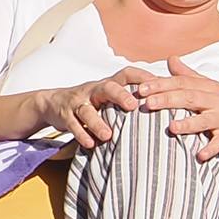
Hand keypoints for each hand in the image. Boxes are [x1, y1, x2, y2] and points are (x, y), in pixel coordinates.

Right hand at [27, 66, 155, 149]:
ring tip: (108, 135)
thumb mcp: (109, 95)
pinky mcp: (65, 115)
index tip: (158, 82)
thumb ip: (130, 96)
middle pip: (107, 88)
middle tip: (133, 105)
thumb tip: (165, 100)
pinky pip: (72, 124)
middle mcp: (93, 89)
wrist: (54, 103)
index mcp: (109, 84)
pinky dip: (81, 134)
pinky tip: (91, 144)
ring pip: (87, 110)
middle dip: (120, 95)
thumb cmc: (93, 101)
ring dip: (98, 123)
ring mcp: (78, 102)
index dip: (142, 76)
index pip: (126, 74)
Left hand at [124, 56, 218, 160]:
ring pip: (205, 120)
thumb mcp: (208, 87)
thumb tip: (170, 59)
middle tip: (148, 104)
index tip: (141, 88)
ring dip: (189, 124)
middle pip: (190, 97)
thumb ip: (187, 75)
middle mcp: (216, 100)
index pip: (182, 83)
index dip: (161, 84)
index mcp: (207, 87)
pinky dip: (210, 149)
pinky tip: (199, 155)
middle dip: (168, 100)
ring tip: (172, 128)